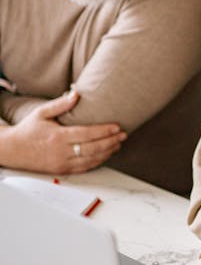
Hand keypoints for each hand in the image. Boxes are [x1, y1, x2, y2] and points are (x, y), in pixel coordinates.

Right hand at [0, 89, 126, 173]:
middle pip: (93, 148)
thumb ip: (60, 104)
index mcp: (58, 137)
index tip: (117, 127)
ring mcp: (62, 163)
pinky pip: (84, 168)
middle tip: (123, 135)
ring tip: (118, 144)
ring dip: (107, 152)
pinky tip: (106, 155)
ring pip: (91, 160)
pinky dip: (98, 162)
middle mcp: (61, 152)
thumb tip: (76, 94)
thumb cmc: (28, 130)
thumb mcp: (42, 113)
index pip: (87, 134)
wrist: (13, 150)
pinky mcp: (62, 170)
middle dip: (111, 142)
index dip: (104, 131)